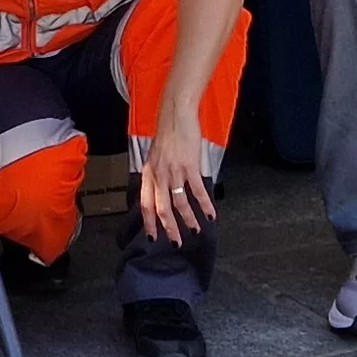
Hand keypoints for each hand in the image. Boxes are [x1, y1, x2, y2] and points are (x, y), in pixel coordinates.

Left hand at [135, 122, 216, 245]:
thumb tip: (162, 190)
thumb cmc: (167, 132)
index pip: (145, 204)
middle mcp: (158, 175)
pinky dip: (205, 205)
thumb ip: (157, 174)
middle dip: (169, 229)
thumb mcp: (155, 156)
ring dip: (188, 220)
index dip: (149, 223)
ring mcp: (174, 171)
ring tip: (196, 231)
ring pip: (179, 203)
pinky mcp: (189, 166)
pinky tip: (211, 214)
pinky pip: (197, 191)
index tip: (152, 238)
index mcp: (149, 173)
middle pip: (161, 209)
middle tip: (176, 243)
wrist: (176, 113)